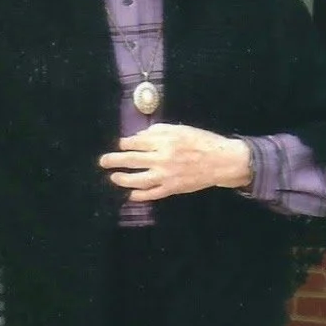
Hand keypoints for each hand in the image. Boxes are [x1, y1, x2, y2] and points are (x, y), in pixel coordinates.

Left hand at [100, 124, 252, 201]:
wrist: (222, 162)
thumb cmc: (202, 141)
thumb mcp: (179, 129)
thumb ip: (157, 132)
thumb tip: (138, 138)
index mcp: (163, 142)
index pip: (135, 143)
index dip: (124, 143)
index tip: (120, 144)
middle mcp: (162, 159)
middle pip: (131, 160)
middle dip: (114, 160)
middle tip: (103, 161)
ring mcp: (167, 176)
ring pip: (138, 179)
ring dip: (123, 179)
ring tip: (114, 178)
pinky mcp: (173, 188)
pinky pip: (153, 194)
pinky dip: (141, 195)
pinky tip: (131, 195)